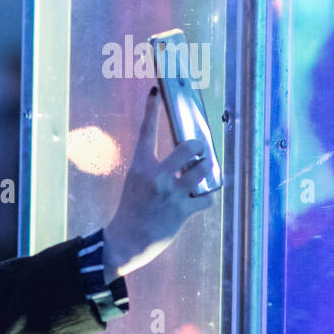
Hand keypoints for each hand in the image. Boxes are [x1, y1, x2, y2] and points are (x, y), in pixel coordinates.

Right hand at [101, 87, 215, 279]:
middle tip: (198, 152)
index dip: (150, 110)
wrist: (126, 241)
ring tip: (201, 174)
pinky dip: (206, 198)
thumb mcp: (137, 184)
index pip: (146, 132)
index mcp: (139, 167)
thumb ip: (155, 170)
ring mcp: (170, 193)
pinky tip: (199, 200)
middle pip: (189, 148)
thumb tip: (185, 158)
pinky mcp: (182, 211)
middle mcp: (155, 177)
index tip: (154, 92)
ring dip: (206, 171)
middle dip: (199, 147)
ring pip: (203, 171)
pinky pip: (207, 198)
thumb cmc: (132, 210)